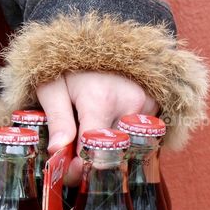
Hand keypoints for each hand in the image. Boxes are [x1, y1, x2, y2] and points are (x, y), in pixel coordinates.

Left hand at [36, 71, 157, 183]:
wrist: (103, 38)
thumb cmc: (73, 63)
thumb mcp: (52, 86)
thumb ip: (56, 119)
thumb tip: (56, 152)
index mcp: (101, 100)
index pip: (95, 152)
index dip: (80, 169)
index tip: (67, 172)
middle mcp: (130, 105)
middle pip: (115, 155)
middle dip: (95, 166)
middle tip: (77, 164)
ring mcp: (148, 106)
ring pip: (130, 149)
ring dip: (111, 155)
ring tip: (92, 145)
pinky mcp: (156, 107)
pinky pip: (141, 139)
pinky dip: (125, 143)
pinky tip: (109, 133)